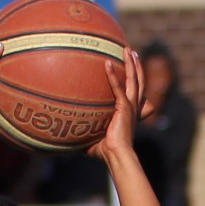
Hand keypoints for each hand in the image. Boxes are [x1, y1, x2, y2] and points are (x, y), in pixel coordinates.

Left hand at [87, 47, 144, 161]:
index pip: (135, 91)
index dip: (135, 78)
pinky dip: (113, 76)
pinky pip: (118, 87)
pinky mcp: (125, 108)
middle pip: (138, 80)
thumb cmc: (106, 151)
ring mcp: (131, 106)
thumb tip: (65, 135)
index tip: (131, 67)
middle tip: (131, 52)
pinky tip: (106, 64)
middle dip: (136, 65)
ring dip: (131, 63)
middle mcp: (133, 107)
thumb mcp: (94, 137)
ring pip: (134, 79)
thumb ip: (85, 131)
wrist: (116, 155)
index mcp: (130, 112)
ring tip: (127, 50)